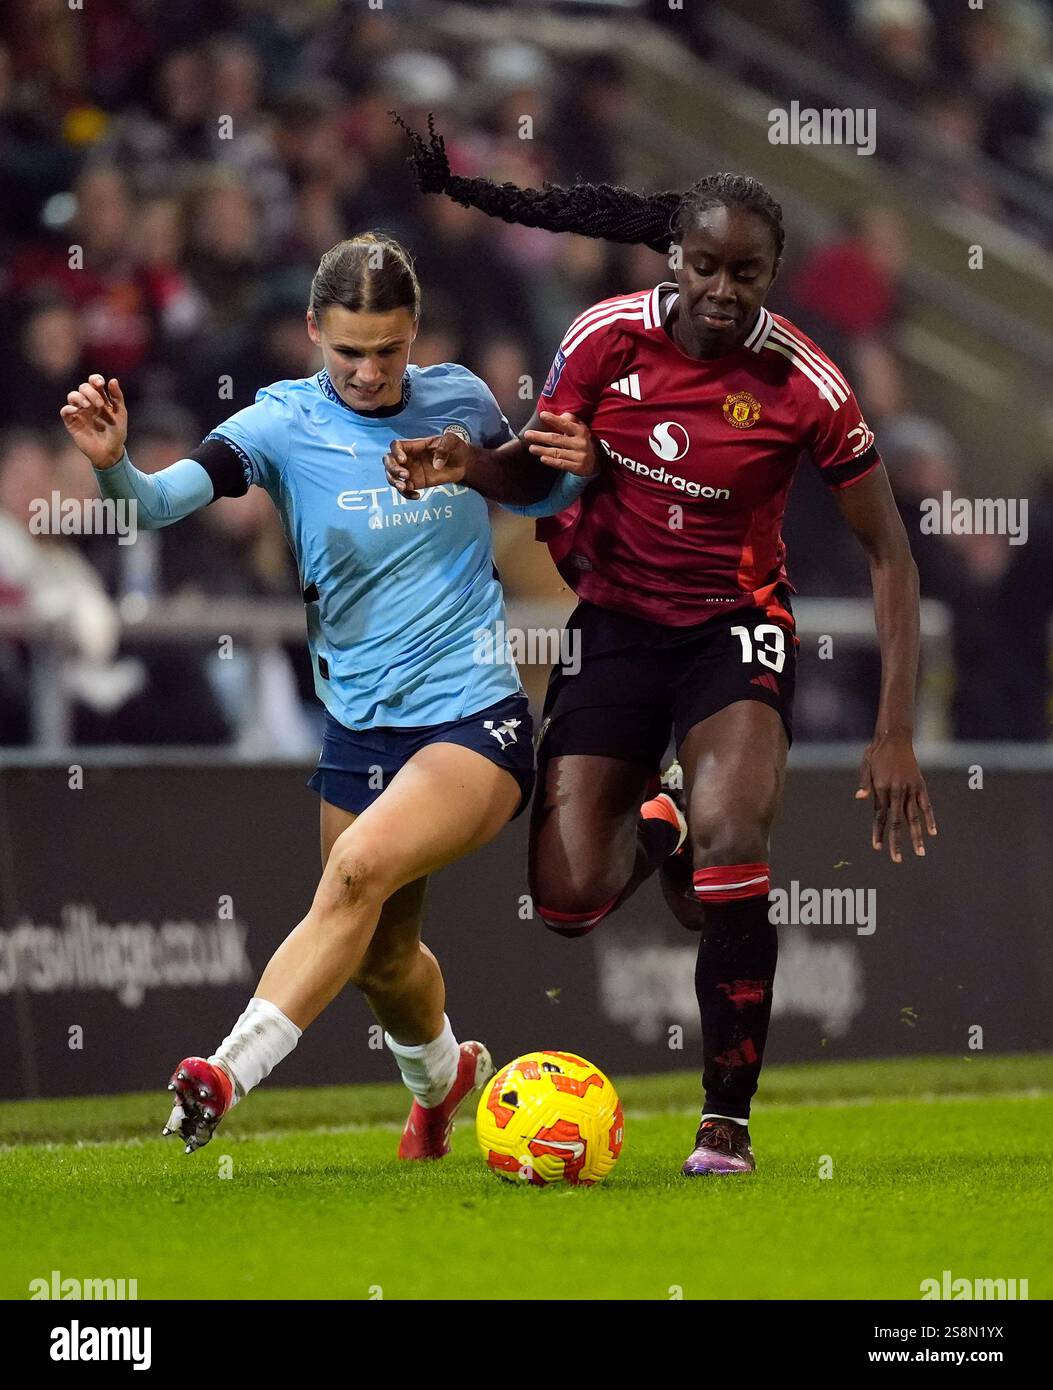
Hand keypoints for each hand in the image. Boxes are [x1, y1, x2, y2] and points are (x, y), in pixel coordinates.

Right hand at [60, 374, 127, 468]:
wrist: (110, 452)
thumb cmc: (117, 433)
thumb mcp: (120, 414)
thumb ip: (117, 397)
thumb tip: (113, 380)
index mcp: (100, 399)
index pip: (94, 383)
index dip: (95, 379)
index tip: (100, 383)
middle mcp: (88, 403)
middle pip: (83, 387)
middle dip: (91, 392)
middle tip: (99, 404)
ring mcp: (79, 412)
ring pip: (72, 396)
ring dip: (79, 397)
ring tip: (88, 406)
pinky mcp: (72, 422)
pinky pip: (65, 411)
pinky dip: (68, 408)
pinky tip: (76, 411)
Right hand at [384, 430, 470, 499]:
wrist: (465, 464)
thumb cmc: (457, 448)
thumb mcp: (452, 440)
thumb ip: (444, 448)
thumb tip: (437, 465)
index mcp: (414, 445)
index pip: (396, 446)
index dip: (395, 452)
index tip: (404, 460)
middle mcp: (409, 458)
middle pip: (388, 461)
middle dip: (392, 468)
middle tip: (405, 475)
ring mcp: (411, 471)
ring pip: (392, 476)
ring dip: (394, 482)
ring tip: (405, 487)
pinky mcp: (416, 483)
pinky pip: (404, 490)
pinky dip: (406, 494)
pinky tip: (417, 496)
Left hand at [523, 411, 599, 476]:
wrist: (599, 461)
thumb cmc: (584, 441)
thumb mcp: (581, 428)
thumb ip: (570, 421)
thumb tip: (560, 416)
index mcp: (581, 431)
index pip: (565, 424)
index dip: (554, 419)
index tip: (542, 415)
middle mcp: (580, 443)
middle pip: (557, 439)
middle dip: (540, 437)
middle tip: (527, 435)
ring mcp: (579, 456)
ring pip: (557, 452)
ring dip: (542, 450)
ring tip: (531, 448)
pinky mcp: (577, 467)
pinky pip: (561, 464)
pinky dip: (551, 461)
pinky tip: (542, 458)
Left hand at [855, 731, 936, 862]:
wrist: (895, 737)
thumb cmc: (876, 753)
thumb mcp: (866, 766)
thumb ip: (864, 783)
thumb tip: (859, 798)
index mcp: (881, 788)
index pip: (879, 817)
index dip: (878, 833)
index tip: (878, 848)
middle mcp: (896, 791)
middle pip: (896, 822)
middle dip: (896, 842)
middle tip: (897, 859)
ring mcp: (910, 788)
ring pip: (913, 817)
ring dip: (916, 836)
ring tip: (920, 852)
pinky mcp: (920, 784)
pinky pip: (926, 805)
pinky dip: (930, 818)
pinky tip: (932, 832)